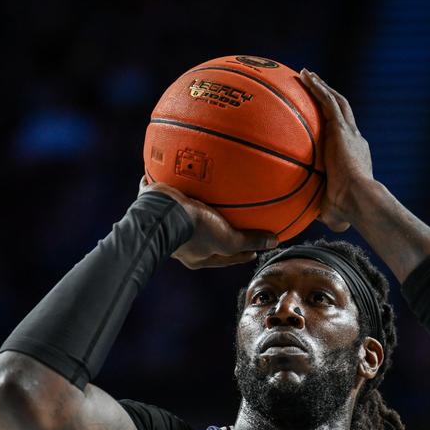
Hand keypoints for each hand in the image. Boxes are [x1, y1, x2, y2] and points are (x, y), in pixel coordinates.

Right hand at [138, 178, 277, 268]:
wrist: (161, 212)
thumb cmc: (195, 230)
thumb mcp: (228, 239)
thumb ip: (249, 240)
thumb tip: (274, 242)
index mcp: (196, 256)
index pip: (223, 258)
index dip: (240, 256)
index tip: (252, 252)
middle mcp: (180, 242)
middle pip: (204, 236)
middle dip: (216, 231)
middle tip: (231, 225)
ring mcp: (166, 221)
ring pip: (185, 215)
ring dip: (196, 209)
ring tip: (207, 198)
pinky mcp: (155, 202)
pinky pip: (167, 190)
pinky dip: (173, 183)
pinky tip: (179, 170)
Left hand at [299, 70, 373, 232]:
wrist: (359, 199)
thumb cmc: (347, 210)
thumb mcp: (332, 210)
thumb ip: (322, 210)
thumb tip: (309, 220)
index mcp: (355, 156)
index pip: (345, 136)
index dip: (335, 126)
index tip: (324, 121)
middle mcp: (356, 140)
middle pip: (342, 112)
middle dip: (328, 97)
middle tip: (315, 87)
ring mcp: (350, 132)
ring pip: (336, 101)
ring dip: (322, 86)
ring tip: (307, 75)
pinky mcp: (342, 129)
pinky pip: (328, 101)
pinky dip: (318, 88)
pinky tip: (306, 76)